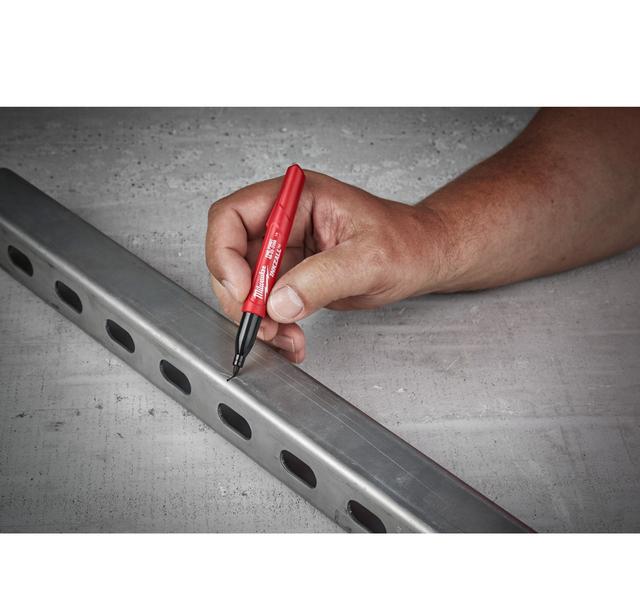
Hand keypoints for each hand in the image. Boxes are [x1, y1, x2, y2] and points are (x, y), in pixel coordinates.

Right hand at [206, 170, 450, 362]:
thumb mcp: (369, 259)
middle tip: (263, 325)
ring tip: (285, 338)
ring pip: (246, 287)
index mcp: (297, 198)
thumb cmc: (405, 242)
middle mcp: (284, 221)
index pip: (233, 215)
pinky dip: (273, 325)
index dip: (225, 254)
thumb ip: (322, 279)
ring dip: (259, 318)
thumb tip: (279, 302)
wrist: (421, 258)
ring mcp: (286, 250)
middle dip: (242, 297)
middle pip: (232, 256)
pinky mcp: (293, 276)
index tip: (244, 291)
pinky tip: (291, 338)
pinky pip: (267, 303)